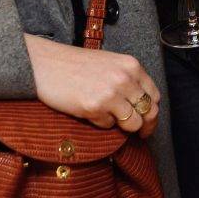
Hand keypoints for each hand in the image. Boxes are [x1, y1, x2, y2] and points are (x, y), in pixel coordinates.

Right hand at [24, 35, 159, 135]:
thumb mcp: (109, 63)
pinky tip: (89, 111)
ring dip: (123, 126)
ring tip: (108, 118)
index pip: (154, 95)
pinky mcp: (94, 107)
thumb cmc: (74, 64)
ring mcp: (110, 93)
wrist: (44, 64)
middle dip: (145, 126)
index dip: (152, 111)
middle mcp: (124, 79)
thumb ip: (127, 79)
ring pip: (132, 123)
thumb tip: (141, 105)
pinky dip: (101, 123)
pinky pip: (108, 126)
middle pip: (148, 112)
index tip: (148, 120)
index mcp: (131, 66)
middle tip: (139, 134)